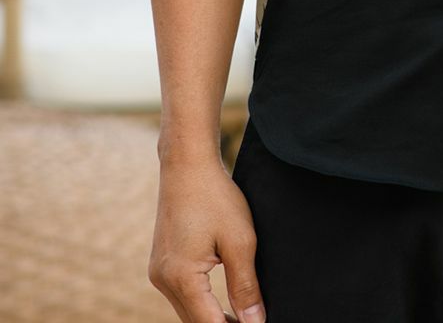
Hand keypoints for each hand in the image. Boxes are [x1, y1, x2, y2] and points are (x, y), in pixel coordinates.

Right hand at [147, 156, 266, 322]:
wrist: (187, 165)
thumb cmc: (215, 196)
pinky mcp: (159, 265)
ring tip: (242, 318)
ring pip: (187, 312)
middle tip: (253, 322)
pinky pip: (181, 295)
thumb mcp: (240, 241)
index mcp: (181, 277)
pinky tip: (221, 302)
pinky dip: (201, 303)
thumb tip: (255, 322)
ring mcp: (158, 272)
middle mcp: (163, 279)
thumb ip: (246, 286)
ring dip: (211, 318)